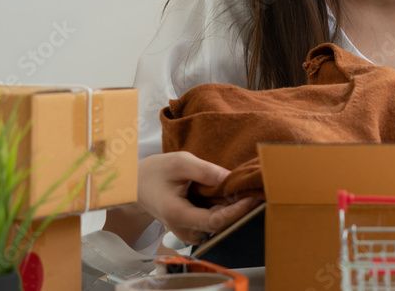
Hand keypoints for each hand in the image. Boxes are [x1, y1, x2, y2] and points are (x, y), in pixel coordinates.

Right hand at [138, 151, 261, 243]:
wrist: (138, 185)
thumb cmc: (157, 172)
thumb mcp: (179, 162)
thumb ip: (204, 170)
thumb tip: (229, 177)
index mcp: (177, 214)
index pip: (215, 221)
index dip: (238, 211)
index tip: (253, 197)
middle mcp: (182, 229)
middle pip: (219, 225)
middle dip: (240, 209)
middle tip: (256, 190)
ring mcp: (186, 232)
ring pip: (218, 225)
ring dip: (233, 210)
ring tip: (246, 191)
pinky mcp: (191, 229)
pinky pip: (212, 222)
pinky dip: (224, 210)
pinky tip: (232, 196)